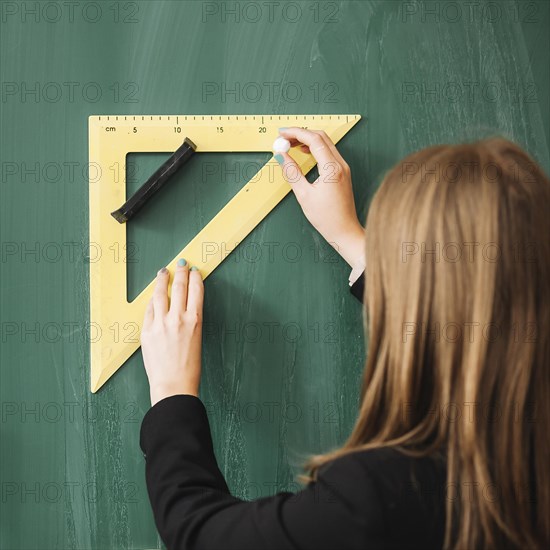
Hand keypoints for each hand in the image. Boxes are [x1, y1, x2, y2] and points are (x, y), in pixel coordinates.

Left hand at [141, 261, 203, 405]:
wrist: (174, 385)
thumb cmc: (189, 367)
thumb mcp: (197, 338)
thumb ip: (190, 320)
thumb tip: (182, 306)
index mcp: (196, 320)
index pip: (196, 290)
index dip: (195, 277)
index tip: (194, 271)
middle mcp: (179, 318)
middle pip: (179, 286)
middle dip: (180, 272)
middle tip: (181, 264)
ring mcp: (161, 323)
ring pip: (160, 293)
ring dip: (162, 280)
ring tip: (163, 272)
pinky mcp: (147, 330)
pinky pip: (149, 310)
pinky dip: (152, 301)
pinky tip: (153, 296)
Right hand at [275, 128, 365, 271]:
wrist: (345, 231)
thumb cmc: (327, 218)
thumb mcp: (304, 195)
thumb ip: (292, 172)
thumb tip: (281, 156)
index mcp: (332, 169)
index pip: (313, 140)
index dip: (296, 132)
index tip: (282, 133)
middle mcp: (340, 165)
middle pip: (321, 137)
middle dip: (301, 133)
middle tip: (284, 137)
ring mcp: (343, 168)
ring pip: (325, 143)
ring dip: (308, 139)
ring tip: (290, 144)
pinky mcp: (343, 172)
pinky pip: (329, 152)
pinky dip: (315, 148)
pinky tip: (304, 152)